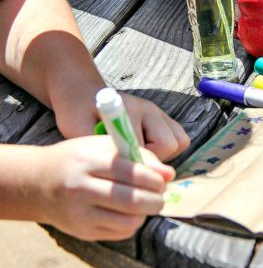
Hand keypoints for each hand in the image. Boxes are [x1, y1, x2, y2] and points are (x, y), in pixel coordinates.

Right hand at [35, 136, 174, 240]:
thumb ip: (139, 156)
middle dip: (156, 199)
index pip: (130, 172)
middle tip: (161, 193)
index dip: (154, 178)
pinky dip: (133, 222)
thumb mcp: (104, 146)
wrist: (38, 183)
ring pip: (129, 221)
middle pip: (131, 201)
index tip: (166, 179)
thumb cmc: (80, 159)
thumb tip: (170, 175)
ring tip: (146, 202)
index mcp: (87, 161)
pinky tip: (129, 211)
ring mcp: (79, 214)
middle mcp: (80, 188)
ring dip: (146, 213)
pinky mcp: (82, 232)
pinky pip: (120, 232)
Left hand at [55, 92, 189, 161]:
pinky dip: (168, 150)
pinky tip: (148, 151)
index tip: (122, 174)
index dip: (133, 165)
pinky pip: (180, 138)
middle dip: (152, 160)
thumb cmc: (78, 113)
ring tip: (139, 157)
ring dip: (163, 155)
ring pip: (179, 142)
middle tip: (130, 163)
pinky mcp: (165, 117)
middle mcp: (149, 109)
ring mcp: (159, 112)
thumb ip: (99, 148)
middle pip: (169, 144)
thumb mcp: (78, 130)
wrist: (84, 93)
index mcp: (128, 110)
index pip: (142, 146)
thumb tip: (119, 172)